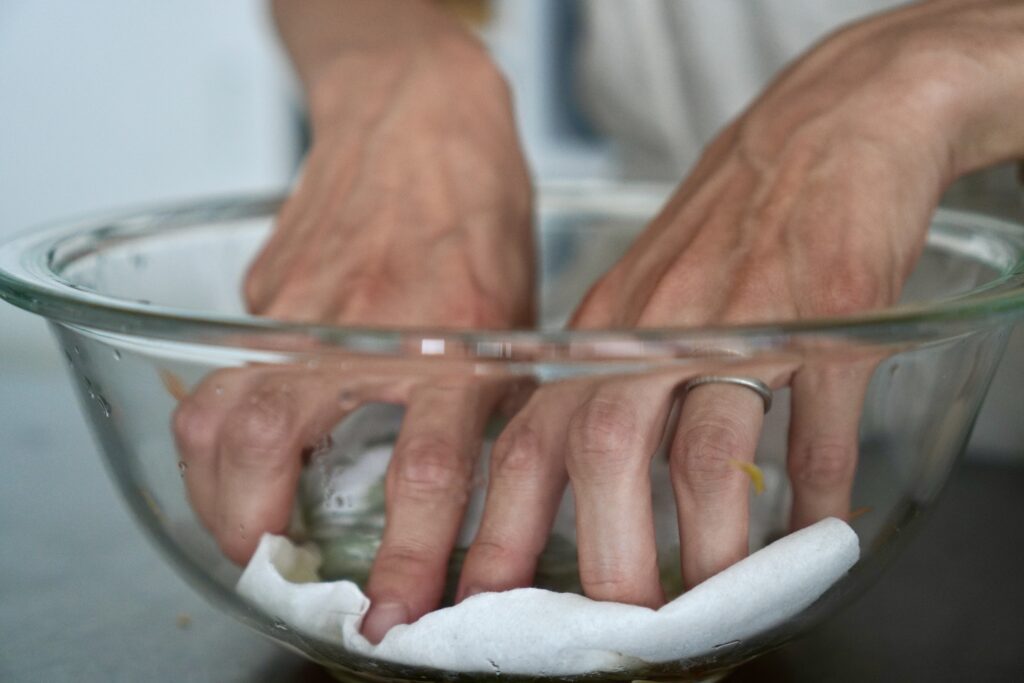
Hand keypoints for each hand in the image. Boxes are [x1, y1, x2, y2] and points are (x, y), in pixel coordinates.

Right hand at [176, 0, 535, 643]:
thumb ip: (479, 403)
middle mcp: (365, 330)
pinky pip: (228, 371)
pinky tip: (254, 440)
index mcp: (453, 343)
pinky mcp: (261, 292)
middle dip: (256, 537)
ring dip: (214, 491)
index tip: (390, 616)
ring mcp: (299, 309)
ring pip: (212, 415)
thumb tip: (453, 488)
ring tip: (242, 527)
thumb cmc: (481, 216)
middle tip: (275, 572)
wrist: (422, 117)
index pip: (424, 475)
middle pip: (262, 452)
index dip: (405, 564)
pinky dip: (227, 422)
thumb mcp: (513, 319)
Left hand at [457, 0, 1023, 602]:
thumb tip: (593, 502)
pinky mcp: (827, 309)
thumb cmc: (722, 228)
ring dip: (712, 537)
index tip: (486, 598)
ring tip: (717, 595)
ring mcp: (740, 316)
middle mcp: (655, 326)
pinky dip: (818, 480)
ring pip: (706, 444)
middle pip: (603, 448)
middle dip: (605, 552)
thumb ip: (612, 392)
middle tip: (621, 622)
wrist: (823, 126)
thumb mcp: (639, 305)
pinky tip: (820, 528)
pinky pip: (819, 413)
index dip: (503, 524)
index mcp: (601, 334)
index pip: (531, 438)